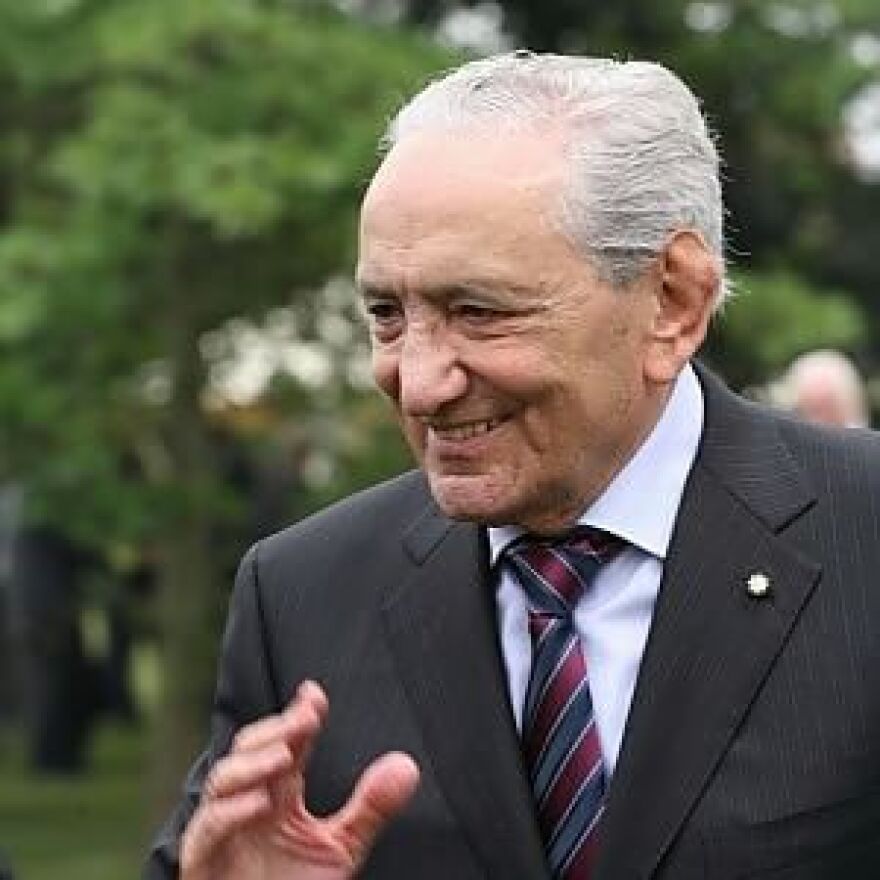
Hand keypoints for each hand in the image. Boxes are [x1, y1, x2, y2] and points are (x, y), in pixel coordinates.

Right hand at [180, 681, 419, 879]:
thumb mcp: (340, 848)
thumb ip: (370, 808)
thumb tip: (406, 766)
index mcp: (276, 793)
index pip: (285, 742)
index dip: (298, 716)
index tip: (314, 695)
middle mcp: (245, 802)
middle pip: (250, 748)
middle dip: (276, 728)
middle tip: (305, 718)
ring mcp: (220, 830)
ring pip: (223, 779)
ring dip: (252, 763)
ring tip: (283, 755)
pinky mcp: (202, 862)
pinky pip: (207, 829)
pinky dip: (230, 813)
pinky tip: (260, 803)